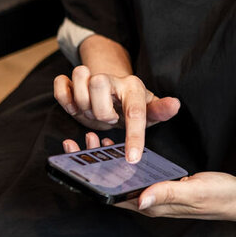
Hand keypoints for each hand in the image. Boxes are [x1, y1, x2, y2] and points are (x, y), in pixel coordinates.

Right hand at [54, 66, 179, 161]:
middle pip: (98, 85)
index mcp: (133, 87)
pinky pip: (60, 84)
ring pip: (79, 82)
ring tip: (93, 111)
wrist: (111, 93)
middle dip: (101, 110)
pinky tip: (75, 106)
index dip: (133, 136)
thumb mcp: (148, 110)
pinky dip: (64, 98)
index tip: (132, 159)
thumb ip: (160, 110)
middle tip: (108, 118)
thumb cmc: (131, 104)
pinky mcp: (70, 81)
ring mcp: (89, 77)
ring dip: (83, 105)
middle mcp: (111, 78)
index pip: (134, 111)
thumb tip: (175, 104)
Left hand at [61, 134, 235, 221]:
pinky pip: (138, 173)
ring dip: (107, 162)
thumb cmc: (220, 196)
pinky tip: (119, 145)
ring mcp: (157, 192)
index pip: (115, 197)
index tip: (76, 163)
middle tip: (80, 143)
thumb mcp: (195, 192)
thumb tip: (140, 199)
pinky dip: (124, 159)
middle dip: (94, 168)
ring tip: (95, 140)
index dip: (92, 183)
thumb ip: (168, 194)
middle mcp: (151, 201)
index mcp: (154, 206)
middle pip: (114, 186)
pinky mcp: (165, 183)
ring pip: (124, 179)